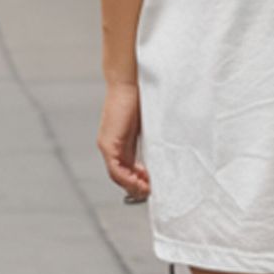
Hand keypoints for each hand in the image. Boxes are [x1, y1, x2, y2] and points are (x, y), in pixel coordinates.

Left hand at [97, 81, 150, 200]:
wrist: (130, 80)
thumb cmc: (142, 97)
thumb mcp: (148, 125)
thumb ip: (152, 140)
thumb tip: (165, 153)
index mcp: (122, 142)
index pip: (128, 169)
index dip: (140, 181)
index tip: (154, 185)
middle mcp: (111, 146)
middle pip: (122, 176)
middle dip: (138, 187)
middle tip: (153, 192)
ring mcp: (108, 145)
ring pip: (118, 176)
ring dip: (134, 186)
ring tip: (149, 191)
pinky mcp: (108, 144)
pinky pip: (116, 170)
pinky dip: (128, 180)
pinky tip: (141, 183)